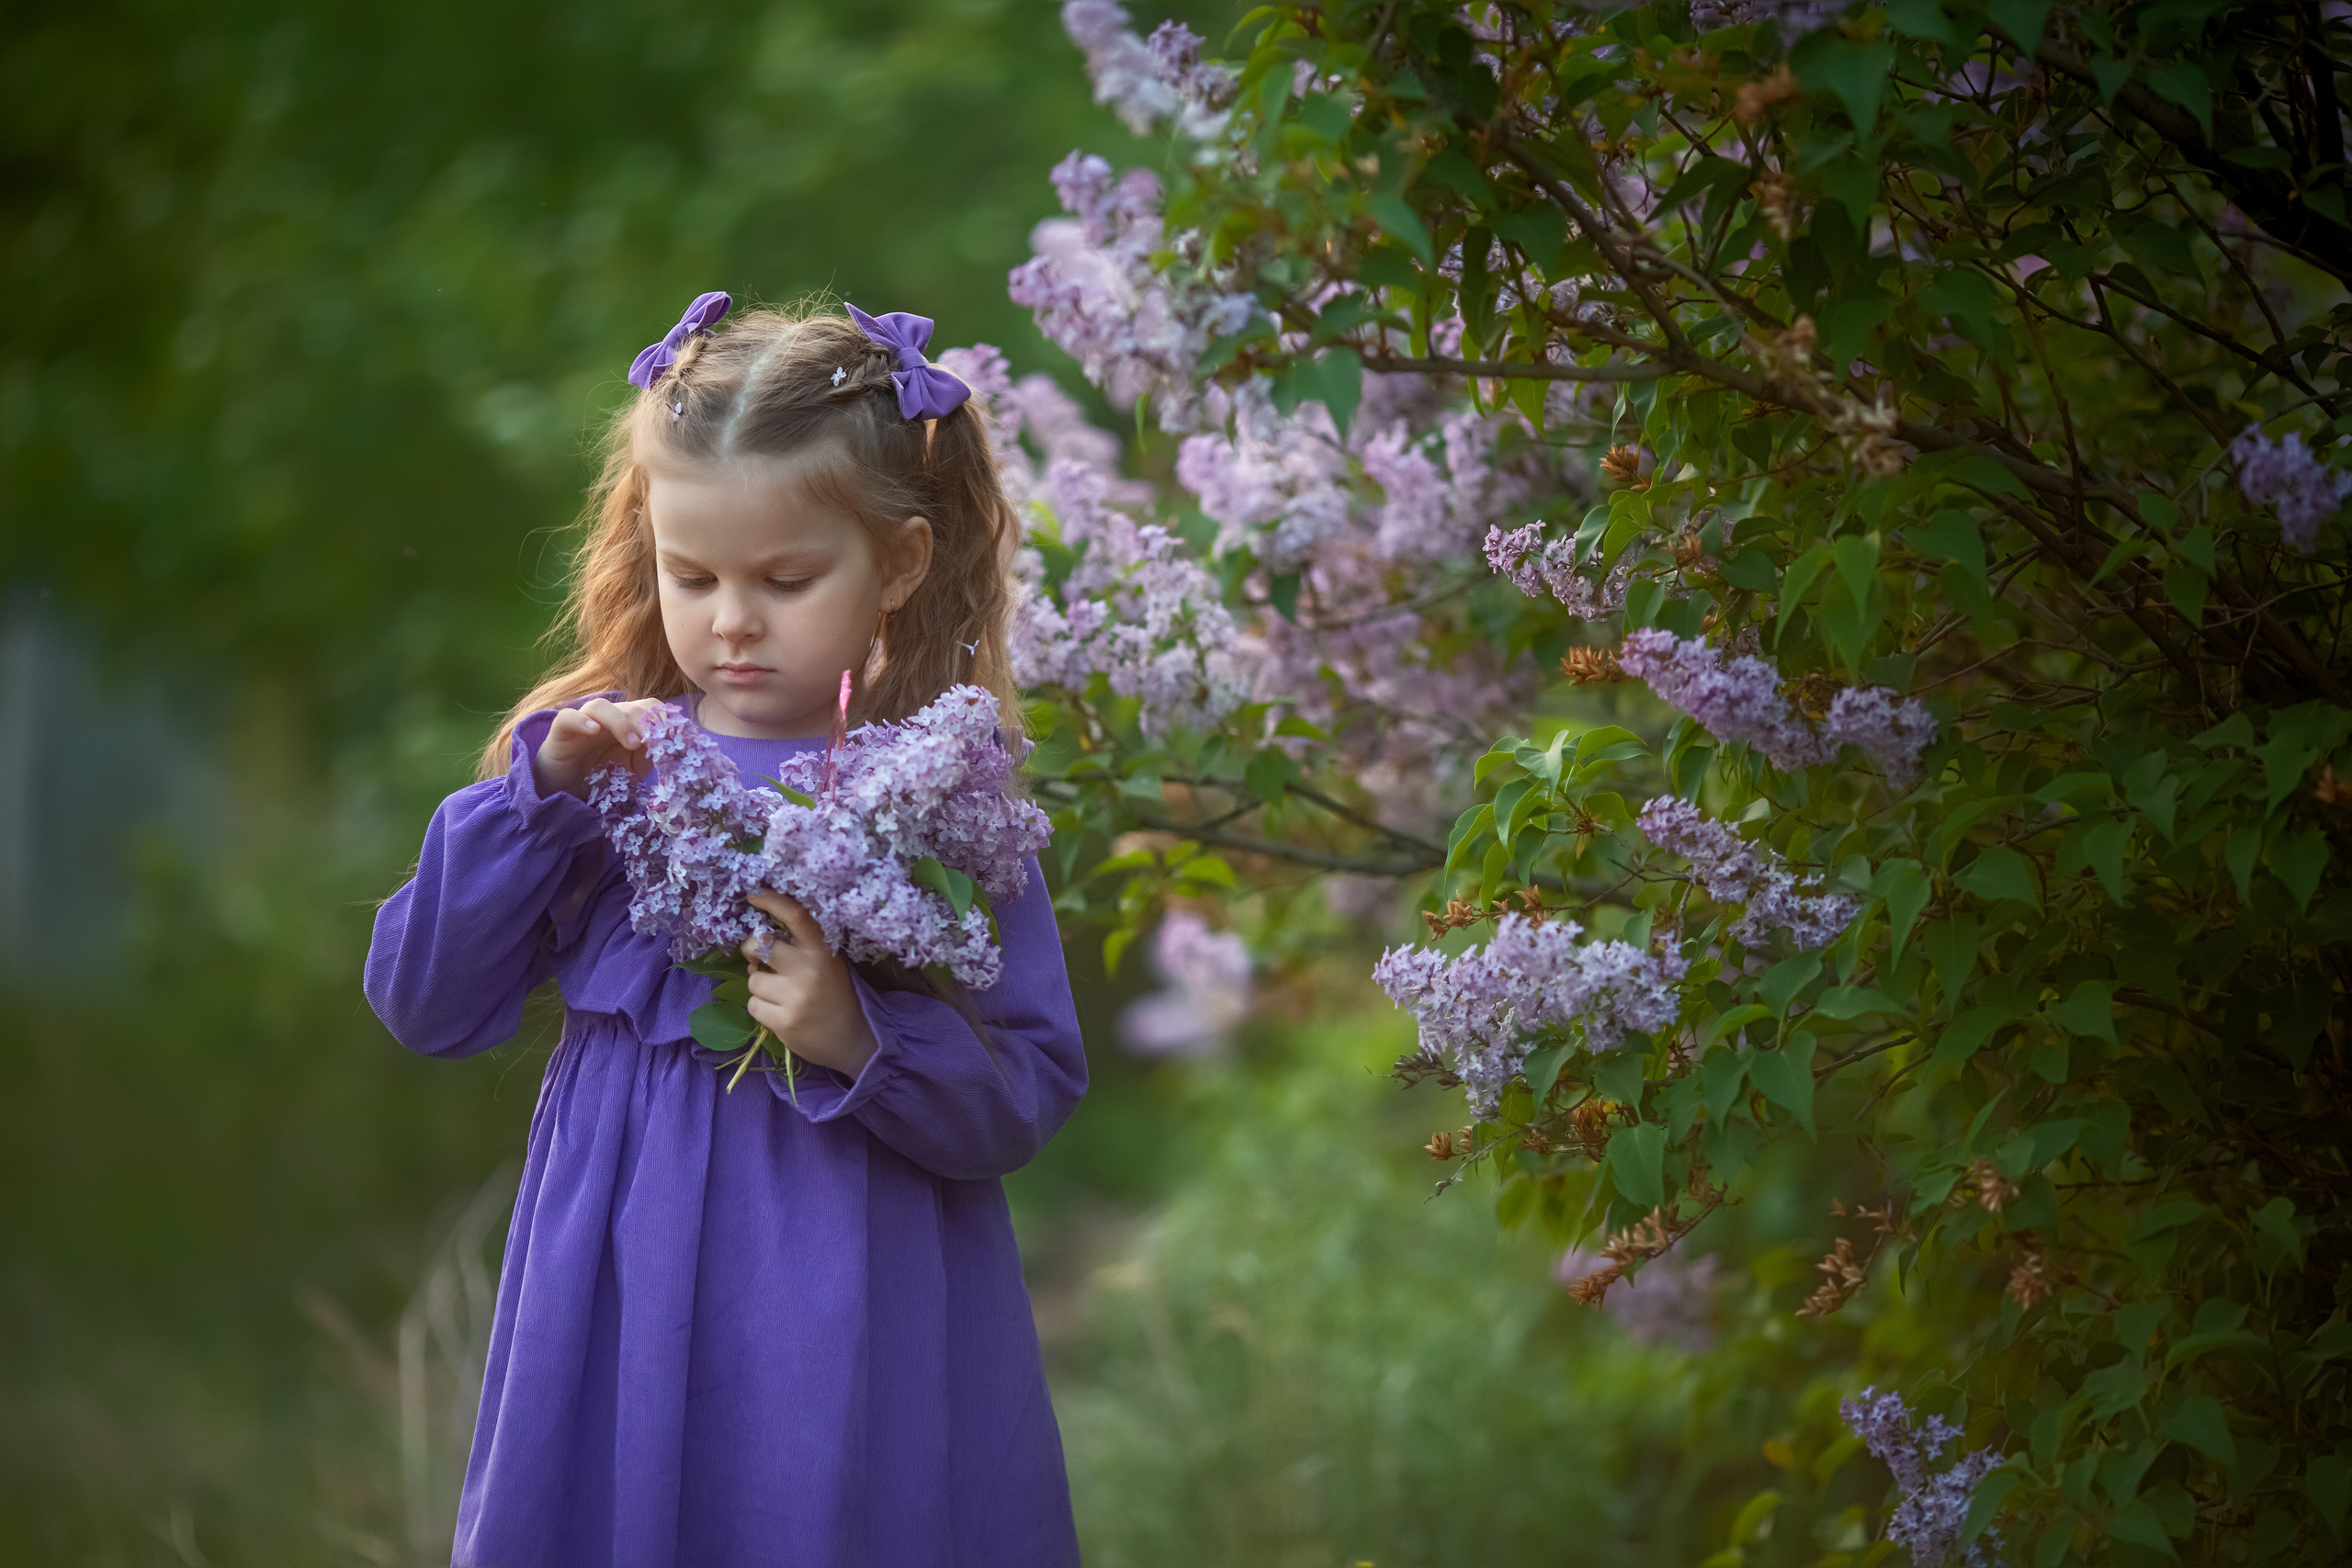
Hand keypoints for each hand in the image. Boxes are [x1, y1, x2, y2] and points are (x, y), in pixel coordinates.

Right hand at [533, 696, 671, 799]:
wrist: (565, 790)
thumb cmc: (601, 777)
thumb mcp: (632, 770)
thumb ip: (651, 758)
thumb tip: (676, 753)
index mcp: (628, 725)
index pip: (650, 708)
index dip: (664, 718)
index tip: (676, 736)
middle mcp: (608, 719)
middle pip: (630, 706)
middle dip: (646, 722)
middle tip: (654, 742)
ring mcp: (584, 721)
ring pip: (601, 706)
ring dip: (620, 721)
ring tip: (632, 744)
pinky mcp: (560, 730)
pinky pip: (568, 717)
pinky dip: (581, 721)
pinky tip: (593, 731)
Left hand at [740, 893, 878, 1078]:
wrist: (854, 1041)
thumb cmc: (838, 998)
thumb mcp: (830, 965)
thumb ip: (805, 948)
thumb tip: (764, 934)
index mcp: (822, 952)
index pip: (797, 916)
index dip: (772, 901)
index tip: (754, 896)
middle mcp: (808, 971)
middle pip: (761, 946)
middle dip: (751, 950)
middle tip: (758, 959)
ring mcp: (795, 998)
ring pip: (753, 980)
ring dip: (759, 986)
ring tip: (777, 994)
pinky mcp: (784, 1022)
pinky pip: (753, 1005)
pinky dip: (761, 1008)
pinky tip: (779, 1012)